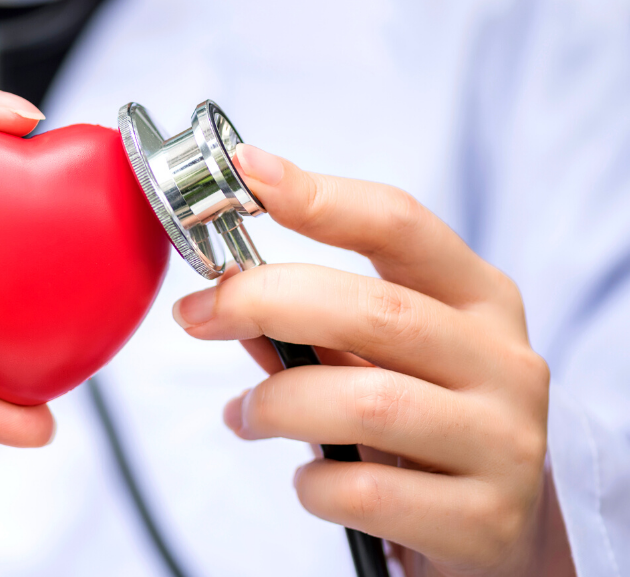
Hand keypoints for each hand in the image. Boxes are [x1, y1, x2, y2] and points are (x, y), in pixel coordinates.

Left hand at [173, 146, 573, 575]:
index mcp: (480, 300)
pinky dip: (310, 483)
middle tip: (198, 315)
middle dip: (264, 302)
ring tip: (246, 415)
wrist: (497, 531)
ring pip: (365, 402)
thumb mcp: (382, 361)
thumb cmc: (421, 427)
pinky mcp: (487, 520)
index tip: (248, 172)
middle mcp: (504, 362)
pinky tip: (306, 480)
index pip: (400, 226)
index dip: (321, 197)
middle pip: (375, 309)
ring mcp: (505, 442)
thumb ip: (314, 324)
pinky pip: (364, 490)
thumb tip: (222, 290)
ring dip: (276, 404)